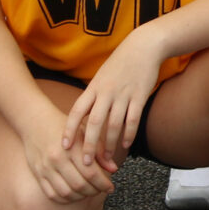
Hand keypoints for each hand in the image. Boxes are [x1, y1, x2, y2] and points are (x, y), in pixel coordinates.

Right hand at [22, 101, 113, 202]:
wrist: (37, 123)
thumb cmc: (66, 127)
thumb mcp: (86, 133)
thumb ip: (100, 151)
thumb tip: (113, 169)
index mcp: (72, 148)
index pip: (91, 172)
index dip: (103, 183)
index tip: (110, 187)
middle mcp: (58, 160)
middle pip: (79, 184)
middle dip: (94, 191)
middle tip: (102, 190)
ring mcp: (46, 169)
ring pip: (66, 192)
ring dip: (81, 197)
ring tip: (90, 192)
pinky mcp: (38, 175)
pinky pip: (52, 194)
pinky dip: (65, 199)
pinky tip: (75, 195)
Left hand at [64, 28, 164, 169]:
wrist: (144, 46)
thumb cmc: (120, 63)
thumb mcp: (101, 76)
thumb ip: (92, 96)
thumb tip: (82, 117)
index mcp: (94, 88)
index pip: (77, 112)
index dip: (69, 130)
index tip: (63, 147)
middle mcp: (107, 92)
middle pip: (95, 122)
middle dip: (89, 145)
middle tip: (85, 163)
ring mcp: (124, 94)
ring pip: (114, 124)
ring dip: (109, 144)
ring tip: (106, 159)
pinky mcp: (140, 95)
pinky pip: (133, 119)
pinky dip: (128, 134)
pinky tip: (125, 144)